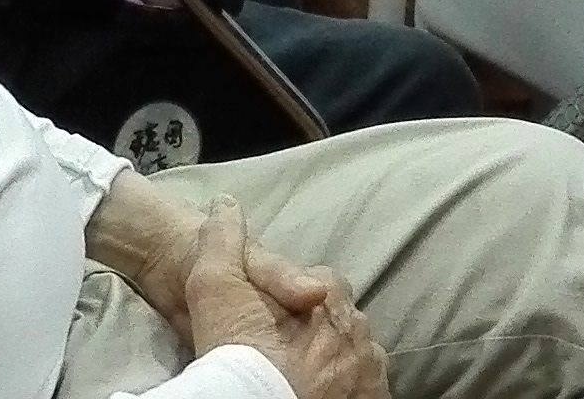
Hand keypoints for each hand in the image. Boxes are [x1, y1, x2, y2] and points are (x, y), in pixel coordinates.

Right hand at [181, 203, 381, 398]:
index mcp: (327, 292)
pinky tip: (321, 395)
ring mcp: (369, 369)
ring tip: (300, 379)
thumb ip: (223, 243)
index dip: (292, 299)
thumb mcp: (214, 288)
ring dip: (336, 363)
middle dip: (318, 331)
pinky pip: (365, 390)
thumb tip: (228, 204)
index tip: (270, 321)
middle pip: (339, 321)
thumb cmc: (237, 354)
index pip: (320, 283)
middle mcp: (357, 328)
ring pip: (355, 357)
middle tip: (282, 354)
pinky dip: (349, 391)